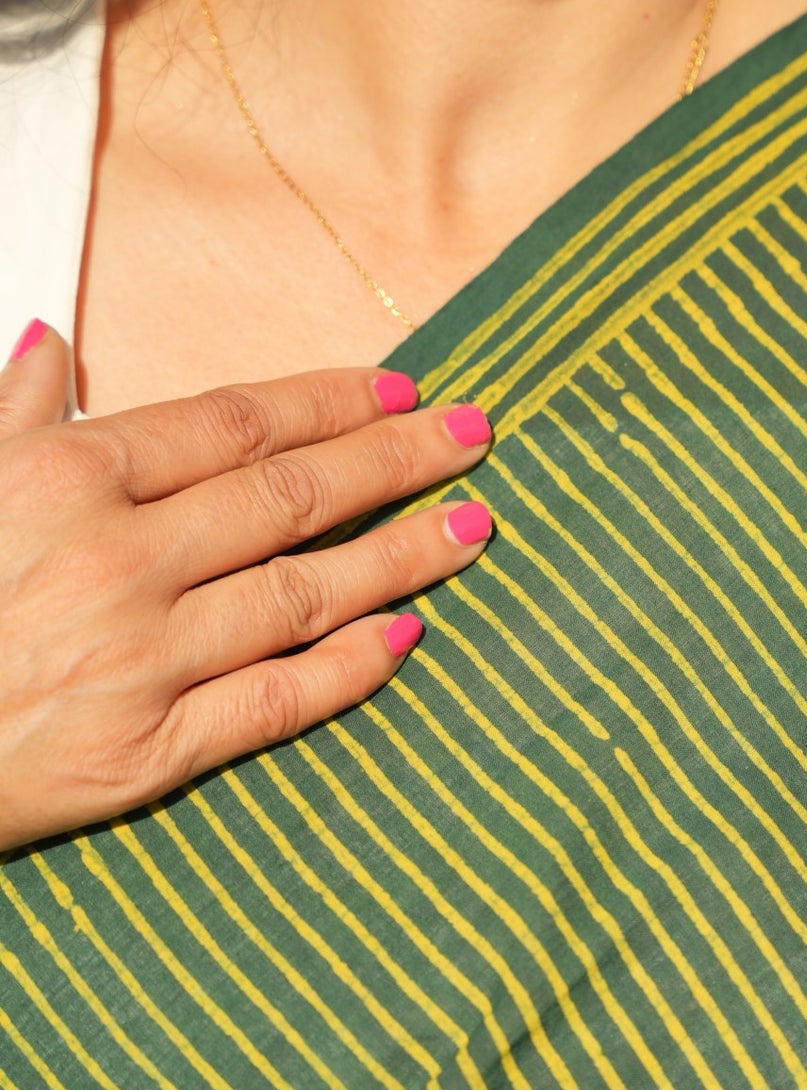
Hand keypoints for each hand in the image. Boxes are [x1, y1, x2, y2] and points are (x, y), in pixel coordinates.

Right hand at [0, 323, 494, 851]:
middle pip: (294, 497)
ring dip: (402, 556)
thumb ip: (11, 412)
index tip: (404, 392)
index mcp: (66, 474)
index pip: (237, 423)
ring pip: (304, 594)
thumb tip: (52, 335)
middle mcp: (116, 558)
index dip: (332, 403)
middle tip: (477, 438)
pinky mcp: (147, 753)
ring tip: (474, 528)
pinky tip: (409, 635)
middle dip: (398, 463)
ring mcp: (140, 659)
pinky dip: (350, 667)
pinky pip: (276, 700)